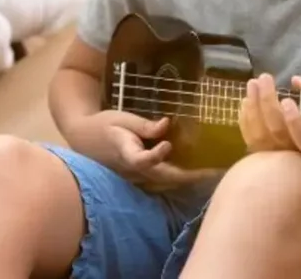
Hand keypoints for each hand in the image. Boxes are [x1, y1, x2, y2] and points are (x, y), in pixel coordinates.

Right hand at [73, 109, 217, 191]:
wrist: (83, 139)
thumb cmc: (103, 125)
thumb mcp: (122, 118)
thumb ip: (144, 125)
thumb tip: (167, 124)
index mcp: (126, 153)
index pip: (142, 160)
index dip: (156, 155)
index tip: (168, 144)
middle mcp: (133, 171)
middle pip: (164, 178)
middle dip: (191, 176)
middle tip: (216, 170)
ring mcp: (137, 178)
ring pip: (166, 182)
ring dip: (189, 179)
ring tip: (213, 172)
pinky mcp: (140, 178)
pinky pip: (163, 180)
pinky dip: (181, 177)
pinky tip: (198, 171)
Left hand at [239, 74, 300, 155]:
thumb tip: (299, 81)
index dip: (295, 122)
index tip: (287, 100)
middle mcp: (298, 157)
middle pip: (278, 133)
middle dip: (268, 103)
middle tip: (264, 78)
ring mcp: (279, 160)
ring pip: (261, 136)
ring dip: (254, 107)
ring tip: (252, 84)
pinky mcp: (266, 159)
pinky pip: (252, 140)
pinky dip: (246, 120)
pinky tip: (245, 103)